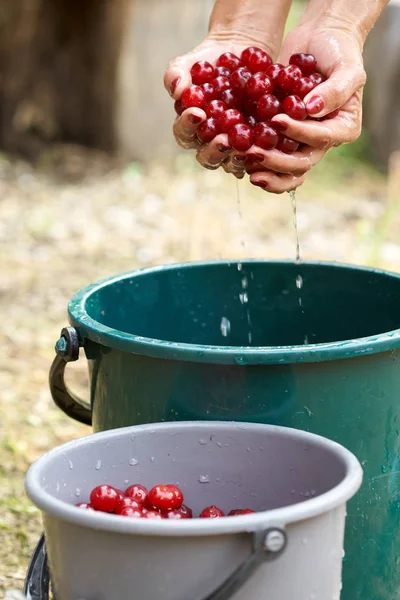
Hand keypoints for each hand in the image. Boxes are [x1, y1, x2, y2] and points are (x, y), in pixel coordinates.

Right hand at [164, 37, 276, 178]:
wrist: (243, 53)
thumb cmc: (210, 60)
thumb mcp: (190, 62)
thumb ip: (176, 74)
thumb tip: (178, 91)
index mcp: (191, 128)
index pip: (184, 134)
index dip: (188, 127)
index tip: (197, 113)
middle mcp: (211, 142)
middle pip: (207, 157)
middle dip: (214, 150)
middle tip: (223, 140)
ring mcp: (235, 146)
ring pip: (233, 162)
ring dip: (237, 158)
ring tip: (245, 148)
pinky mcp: (258, 144)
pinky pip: (260, 156)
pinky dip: (262, 154)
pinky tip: (268, 146)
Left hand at [246, 26, 365, 192]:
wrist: (319, 40)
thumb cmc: (339, 49)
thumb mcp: (346, 66)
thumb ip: (335, 89)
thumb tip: (312, 109)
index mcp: (344, 129)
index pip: (321, 138)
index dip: (299, 133)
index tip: (277, 120)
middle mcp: (323, 141)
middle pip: (301, 163)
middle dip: (276, 161)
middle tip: (251, 152)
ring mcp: (302, 142)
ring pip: (284, 167)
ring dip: (263, 167)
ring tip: (241, 158)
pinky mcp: (283, 136)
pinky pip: (271, 154)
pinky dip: (255, 158)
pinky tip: (236, 154)